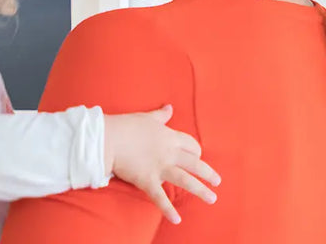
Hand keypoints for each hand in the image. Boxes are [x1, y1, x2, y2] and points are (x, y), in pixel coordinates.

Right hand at [104, 105, 221, 224]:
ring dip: (201, 191)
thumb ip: (161, 115)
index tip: (199, 157)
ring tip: (212, 198)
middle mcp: (169, 153)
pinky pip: (160, 197)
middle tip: (217, 182)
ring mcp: (160, 168)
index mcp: (170, 137)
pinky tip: (177, 219)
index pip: (191, 145)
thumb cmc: (126, 126)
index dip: (197, 151)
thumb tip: (170, 107)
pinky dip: (168, 210)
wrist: (108, 138)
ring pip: (186, 180)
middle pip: (195, 164)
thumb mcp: (146, 117)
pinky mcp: (147, 180)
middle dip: (208, 174)